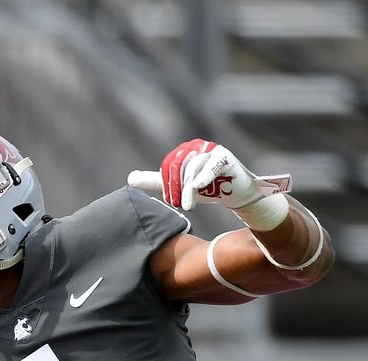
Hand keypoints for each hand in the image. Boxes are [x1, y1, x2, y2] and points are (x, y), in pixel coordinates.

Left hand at [127, 138, 290, 211]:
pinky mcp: (225, 156)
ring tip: (188, 206)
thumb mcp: (178, 186)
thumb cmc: (208, 188)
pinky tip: (199, 186)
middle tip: (177, 205)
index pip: (168, 167)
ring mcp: (211, 150)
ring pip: (193, 169)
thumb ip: (155, 181)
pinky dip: (204, 175)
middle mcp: (196, 147)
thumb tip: (130, 178)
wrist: (236, 194)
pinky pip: (212, 164)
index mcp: (184, 151)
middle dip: (175, 188)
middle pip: (178, 167)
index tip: (170, 202)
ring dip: (188, 190)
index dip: (167, 185)